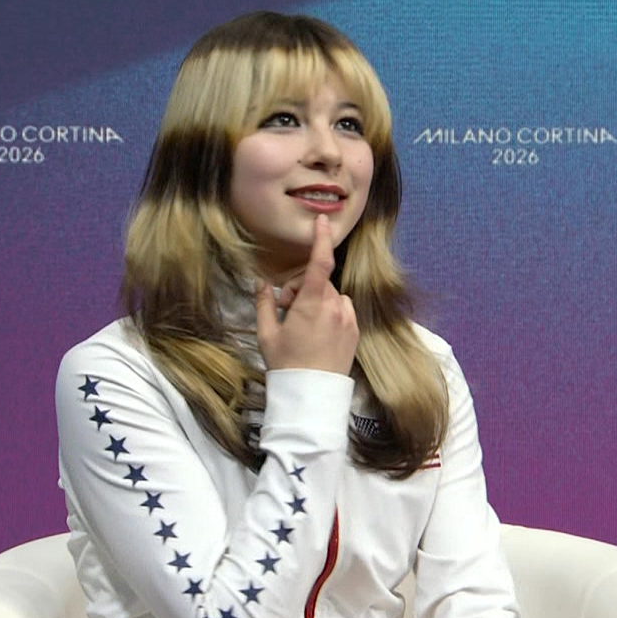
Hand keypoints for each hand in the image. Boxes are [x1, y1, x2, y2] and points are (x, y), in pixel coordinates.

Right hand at [254, 215, 358, 374]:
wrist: (312, 396)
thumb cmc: (286, 364)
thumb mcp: (267, 333)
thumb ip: (264, 303)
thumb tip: (261, 282)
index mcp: (312, 303)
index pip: (320, 262)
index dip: (322, 239)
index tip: (323, 221)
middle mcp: (335, 307)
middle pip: (318, 282)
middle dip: (302, 289)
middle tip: (286, 311)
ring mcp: (348, 319)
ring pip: (331, 295)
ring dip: (317, 301)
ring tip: (302, 325)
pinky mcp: (355, 331)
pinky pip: (342, 309)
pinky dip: (330, 312)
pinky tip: (317, 333)